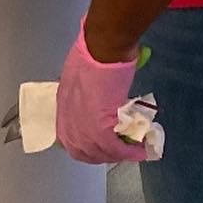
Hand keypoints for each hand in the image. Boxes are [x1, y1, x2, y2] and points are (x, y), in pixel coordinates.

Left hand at [55, 27, 145, 164]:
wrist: (102, 48)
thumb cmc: (93, 52)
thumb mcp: (79, 75)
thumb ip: (84, 92)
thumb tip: (98, 96)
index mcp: (62, 106)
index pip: (69, 140)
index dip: (85, 147)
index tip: (100, 147)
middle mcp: (68, 121)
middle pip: (82, 152)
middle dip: (102, 155)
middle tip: (119, 151)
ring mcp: (82, 126)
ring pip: (99, 153)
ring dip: (117, 155)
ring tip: (132, 150)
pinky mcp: (99, 128)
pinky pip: (115, 148)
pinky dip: (128, 152)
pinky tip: (139, 151)